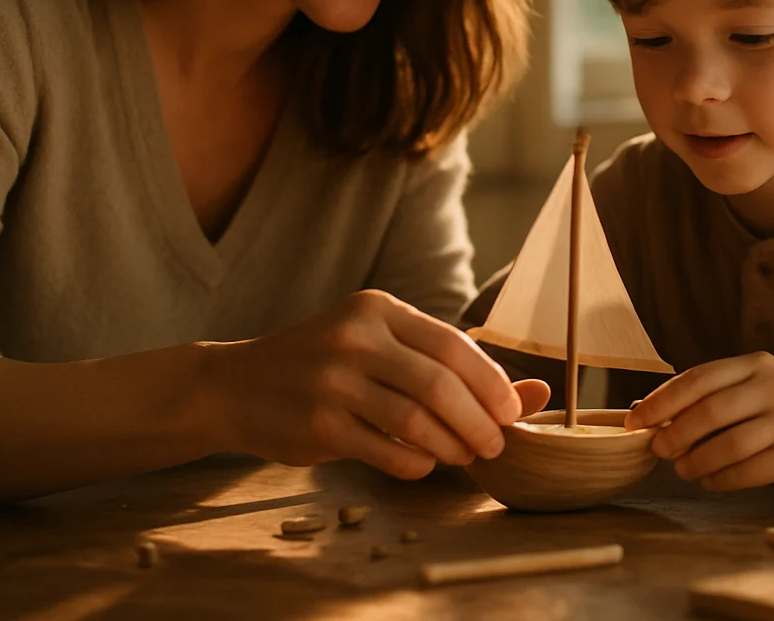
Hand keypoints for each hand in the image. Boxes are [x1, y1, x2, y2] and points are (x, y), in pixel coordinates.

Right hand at [206, 289, 550, 479]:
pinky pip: (386, 450)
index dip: (492, 383)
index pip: (453, 344)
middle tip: (495, 445)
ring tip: (464, 457)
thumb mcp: (382, 349)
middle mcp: (355, 337)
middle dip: (479, 421)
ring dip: (452, 446)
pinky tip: (423, 463)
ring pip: (416, 419)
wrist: (236, 386)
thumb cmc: (325, 367)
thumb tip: (537, 395)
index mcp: (377, 309)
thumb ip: (453, 368)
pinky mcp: (318, 423)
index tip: (512, 412)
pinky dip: (416, 463)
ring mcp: (333, 380)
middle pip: (440, 384)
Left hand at [624, 351, 773, 495]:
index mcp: (757, 365)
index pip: (699, 379)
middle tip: (658, 450)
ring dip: (695, 461)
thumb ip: (705, 397)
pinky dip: (719, 480)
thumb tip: (641, 410)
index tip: (636, 420)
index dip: (662, 400)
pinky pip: (745, 472)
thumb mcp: (750, 391)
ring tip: (682, 470)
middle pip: (710, 412)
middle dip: (675, 433)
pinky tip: (709, 481)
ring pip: (726, 446)